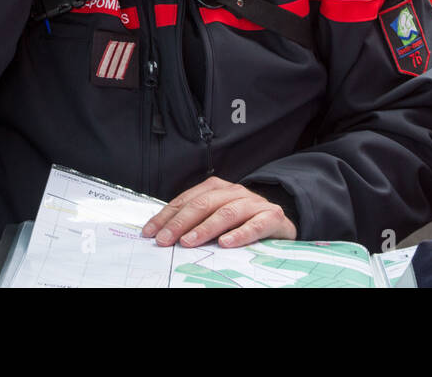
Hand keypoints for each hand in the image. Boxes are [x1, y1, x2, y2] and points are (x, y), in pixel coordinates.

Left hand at [142, 176, 296, 247]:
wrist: (281, 222)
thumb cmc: (243, 222)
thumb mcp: (217, 218)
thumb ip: (195, 222)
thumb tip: (162, 234)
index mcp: (217, 188)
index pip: (186, 201)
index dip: (166, 216)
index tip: (150, 232)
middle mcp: (234, 192)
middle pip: (203, 204)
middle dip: (180, 222)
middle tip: (164, 240)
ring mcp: (254, 203)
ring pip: (227, 212)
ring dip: (205, 228)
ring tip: (189, 241)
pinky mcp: (272, 217)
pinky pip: (255, 225)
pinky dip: (240, 234)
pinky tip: (226, 243)